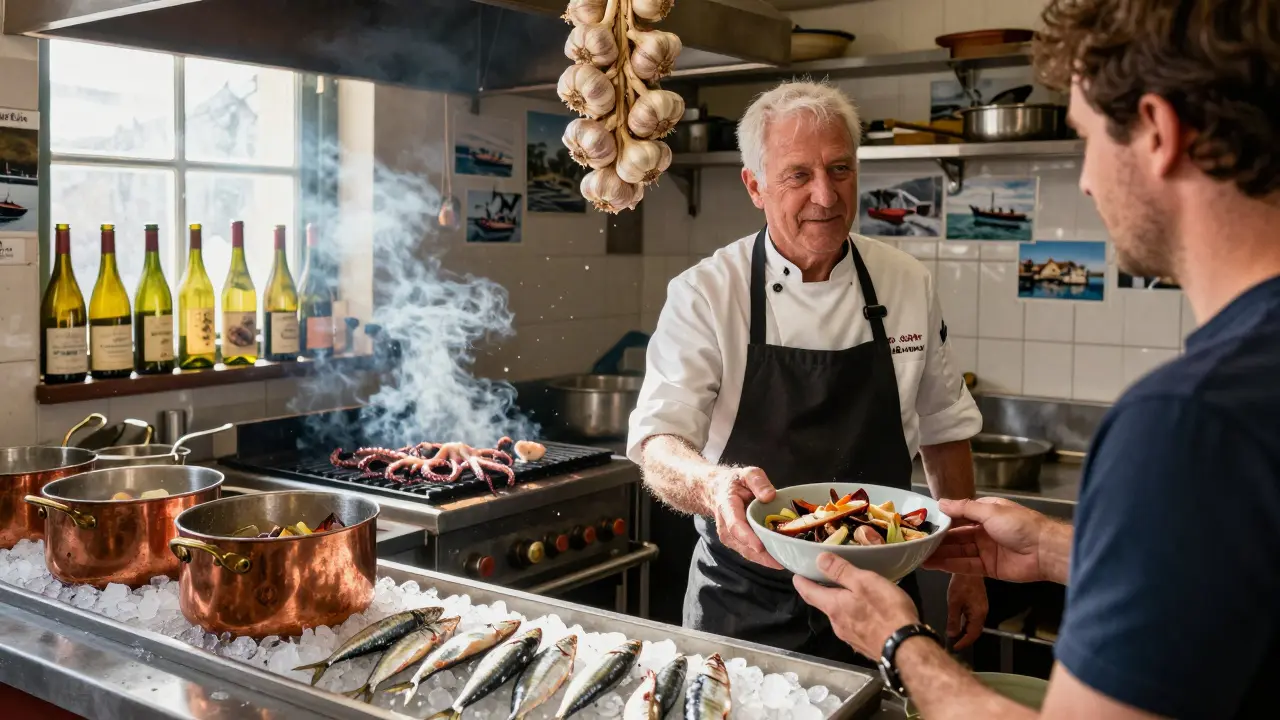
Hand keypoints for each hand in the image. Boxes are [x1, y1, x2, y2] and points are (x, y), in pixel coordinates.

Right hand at [707, 466, 782, 569]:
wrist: (718, 492)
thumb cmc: (735, 483)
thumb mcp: (747, 474)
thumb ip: (758, 481)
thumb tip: (770, 496)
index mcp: (727, 507)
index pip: (735, 525)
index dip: (748, 538)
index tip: (761, 547)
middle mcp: (725, 527)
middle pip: (744, 545)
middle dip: (764, 556)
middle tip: (786, 560)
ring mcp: (730, 538)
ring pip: (749, 553)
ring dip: (767, 560)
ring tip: (789, 561)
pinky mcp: (737, 544)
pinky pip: (752, 554)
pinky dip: (766, 558)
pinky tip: (783, 558)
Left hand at [793, 553, 918, 658]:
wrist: (906, 649)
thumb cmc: (885, 611)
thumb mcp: (863, 582)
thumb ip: (841, 571)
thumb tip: (818, 560)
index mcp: (834, 607)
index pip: (809, 593)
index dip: (801, 582)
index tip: (796, 575)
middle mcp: (837, 624)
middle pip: (825, 605)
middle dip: (823, 592)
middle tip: (826, 578)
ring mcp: (851, 637)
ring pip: (840, 616)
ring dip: (841, 603)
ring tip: (850, 592)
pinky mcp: (865, 645)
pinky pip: (854, 626)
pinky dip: (854, 615)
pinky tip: (867, 611)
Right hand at [925, 497, 1050, 582]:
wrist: (1045, 551)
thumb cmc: (1020, 525)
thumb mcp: (990, 511)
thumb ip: (964, 508)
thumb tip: (941, 502)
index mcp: (986, 513)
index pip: (959, 516)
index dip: (942, 519)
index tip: (923, 522)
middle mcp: (984, 531)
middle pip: (956, 536)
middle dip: (938, 539)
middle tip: (916, 542)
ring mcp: (985, 551)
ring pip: (958, 551)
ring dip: (939, 553)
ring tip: (918, 555)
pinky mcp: (988, 568)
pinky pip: (965, 566)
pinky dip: (949, 565)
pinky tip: (933, 564)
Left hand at [946, 574, 986, 649]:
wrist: (969, 567)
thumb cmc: (962, 583)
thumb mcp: (954, 602)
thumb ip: (954, 620)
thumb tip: (952, 635)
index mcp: (979, 615)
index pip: (973, 635)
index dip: (964, 643)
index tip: (954, 647)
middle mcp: (983, 612)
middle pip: (975, 631)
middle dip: (965, 639)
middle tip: (954, 643)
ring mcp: (982, 607)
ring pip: (974, 624)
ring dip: (965, 631)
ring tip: (954, 636)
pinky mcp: (979, 602)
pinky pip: (973, 617)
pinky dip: (966, 623)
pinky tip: (958, 622)